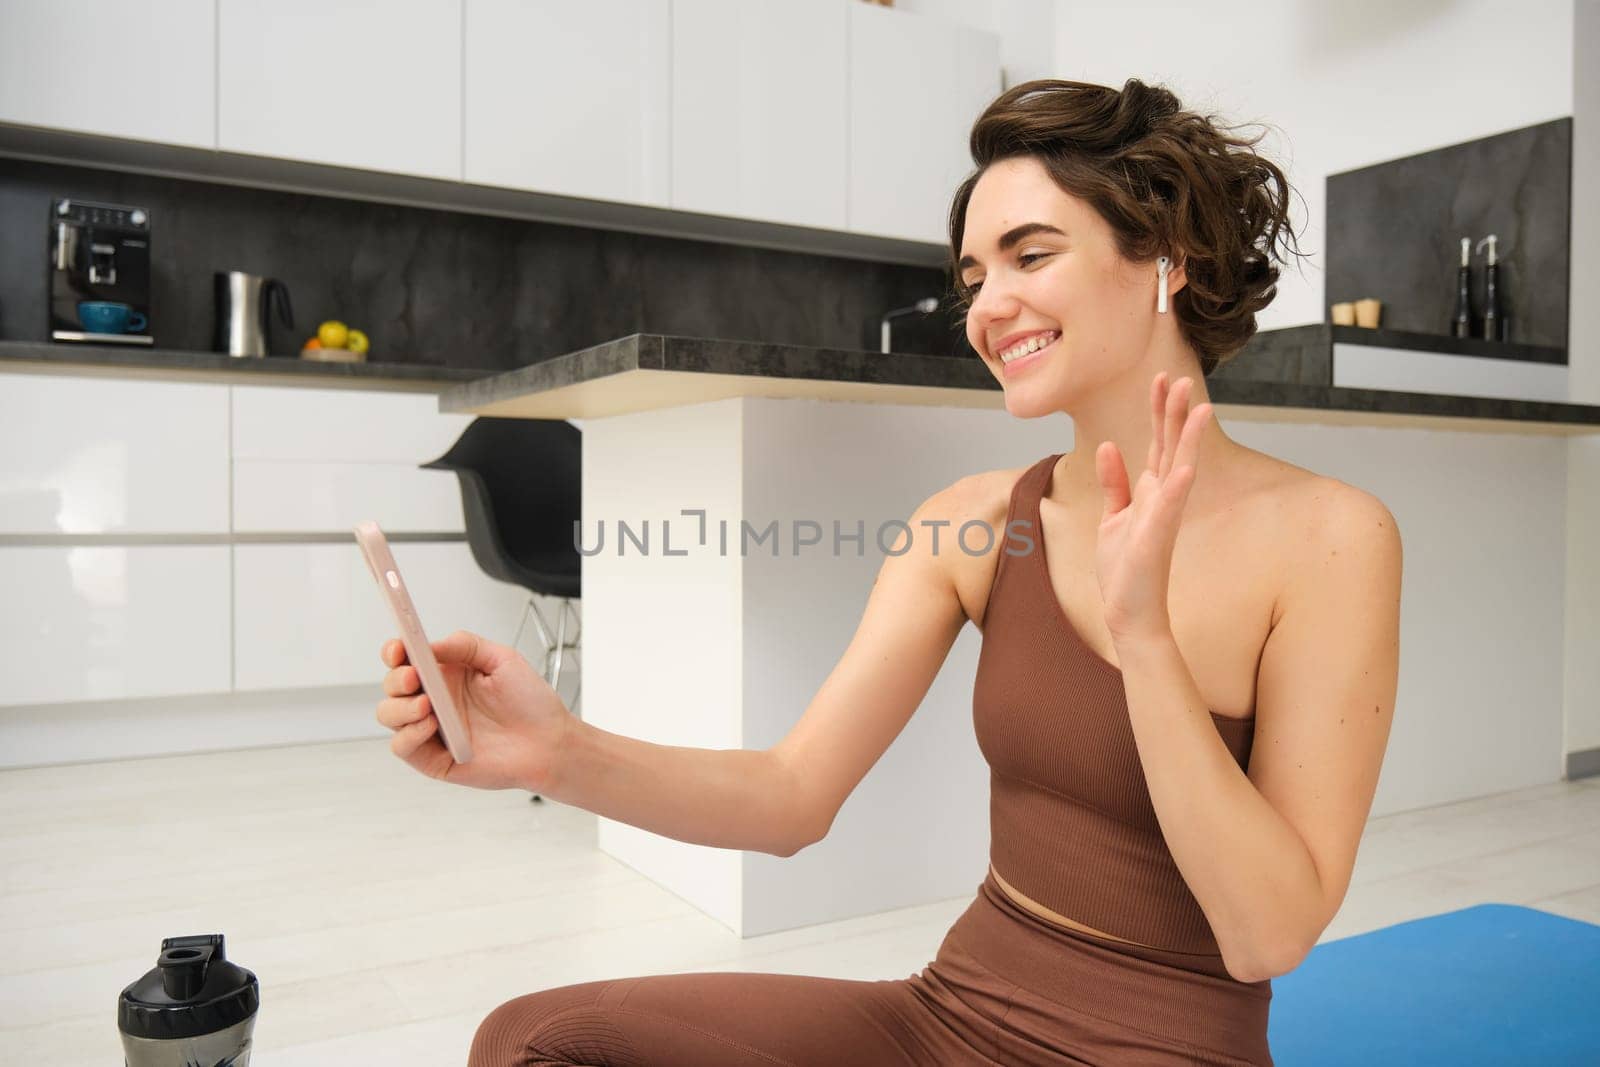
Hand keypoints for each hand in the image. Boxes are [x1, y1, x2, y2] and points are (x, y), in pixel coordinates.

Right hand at [375, 631, 572, 791]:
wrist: (549, 742)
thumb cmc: (530, 702)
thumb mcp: (502, 659)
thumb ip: (466, 645)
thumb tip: (430, 644)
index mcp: (445, 674)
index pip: (405, 659)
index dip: (394, 652)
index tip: (398, 648)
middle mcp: (433, 700)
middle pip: (392, 687)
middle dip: (396, 679)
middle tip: (414, 677)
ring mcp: (430, 730)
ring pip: (389, 716)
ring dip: (399, 708)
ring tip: (426, 706)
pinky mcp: (434, 758)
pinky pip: (403, 747)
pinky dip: (409, 735)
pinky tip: (432, 725)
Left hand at [1093, 373, 1211, 641]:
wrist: (1128, 611)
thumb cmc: (1124, 568)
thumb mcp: (1112, 517)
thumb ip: (1114, 482)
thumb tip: (1110, 446)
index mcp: (1151, 492)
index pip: (1158, 442)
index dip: (1159, 410)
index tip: (1161, 378)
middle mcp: (1162, 499)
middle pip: (1171, 446)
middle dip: (1175, 413)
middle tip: (1182, 378)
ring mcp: (1162, 517)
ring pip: (1179, 470)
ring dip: (1188, 440)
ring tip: (1199, 409)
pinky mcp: (1156, 539)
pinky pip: (1169, 509)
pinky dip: (1178, 487)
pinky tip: (1186, 467)